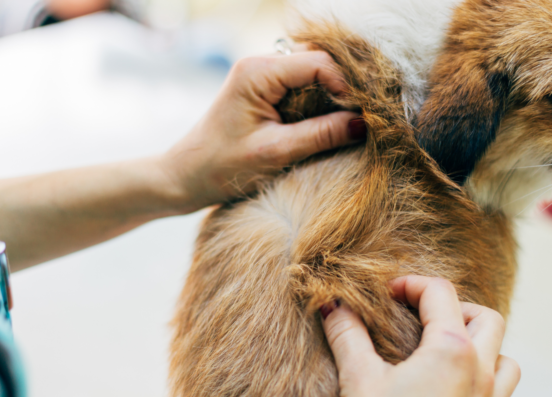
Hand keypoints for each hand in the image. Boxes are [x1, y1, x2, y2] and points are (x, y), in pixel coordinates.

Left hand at [161, 49, 363, 212]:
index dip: (348, 86)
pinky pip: (305, 88)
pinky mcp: (266, 92)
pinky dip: (322, 104)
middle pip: (320, 63)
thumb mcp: (275, 153)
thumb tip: (364, 124)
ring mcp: (263, 77)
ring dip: (335, 98)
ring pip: (315, 75)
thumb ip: (321, 136)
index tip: (366, 116)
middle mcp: (261, 65)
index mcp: (257, 72)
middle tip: (366, 120)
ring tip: (352, 125)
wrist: (185, 178)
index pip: (319, 63)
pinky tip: (333, 125)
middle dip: (346, 89)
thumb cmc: (220, 168)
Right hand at [320, 276, 520, 396]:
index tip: (386, 293)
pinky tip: (452, 387)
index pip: (440, 293)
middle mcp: (481, 372)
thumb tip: (331, 304)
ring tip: (442, 349)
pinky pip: (502, 389)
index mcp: (452, 350)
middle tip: (419, 317)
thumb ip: (347, 336)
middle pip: (485, 316)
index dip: (411, 284)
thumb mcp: (360, 382)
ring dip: (480, 344)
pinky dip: (485, 376)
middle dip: (454, 307)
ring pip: (504, 356)